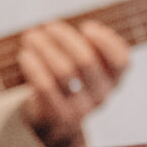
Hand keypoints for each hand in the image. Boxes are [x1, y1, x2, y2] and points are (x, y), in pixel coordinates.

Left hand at [17, 18, 129, 146]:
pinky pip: (45, 86)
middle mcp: (102, 95)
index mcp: (113, 79)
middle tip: (47, 26)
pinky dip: (34, 66)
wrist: (53, 121)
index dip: (105, 40)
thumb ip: (82, 46)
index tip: (86, 27)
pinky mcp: (59, 115)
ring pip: (64, 71)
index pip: (121, 60)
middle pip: (86, 60)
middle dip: (64, 37)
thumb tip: (53, 28)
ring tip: (31, 37)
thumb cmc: (68, 81)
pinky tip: (25, 55)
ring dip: (44, 48)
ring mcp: (82, 108)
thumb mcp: (83, 65)